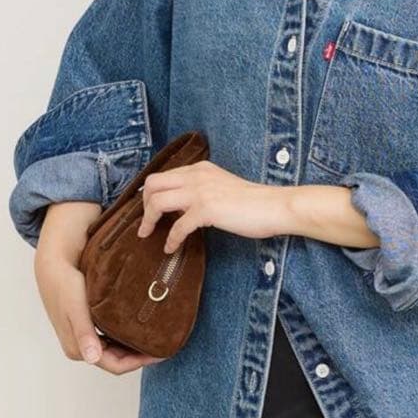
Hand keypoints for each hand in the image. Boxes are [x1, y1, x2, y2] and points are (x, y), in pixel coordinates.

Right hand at [34, 249, 166, 373]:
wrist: (53, 268)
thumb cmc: (65, 286)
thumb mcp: (76, 308)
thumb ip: (85, 333)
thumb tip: (93, 358)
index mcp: (79, 349)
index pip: (116, 366)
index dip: (140, 363)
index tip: (161, 353)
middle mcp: (82, 348)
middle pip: (117, 361)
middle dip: (140, 357)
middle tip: (164, 345)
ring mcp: (84, 339)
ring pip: (115, 351)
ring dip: (134, 348)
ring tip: (156, 337)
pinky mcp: (87, 328)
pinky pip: (111, 339)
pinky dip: (126, 337)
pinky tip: (138, 328)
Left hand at [136, 160, 286, 252]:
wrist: (273, 206)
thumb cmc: (253, 202)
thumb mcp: (221, 186)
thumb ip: (201, 190)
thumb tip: (181, 208)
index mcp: (200, 169)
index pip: (163, 175)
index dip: (151, 194)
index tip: (150, 210)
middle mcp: (196, 176)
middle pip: (153, 184)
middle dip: (144, 205)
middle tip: (147, 223)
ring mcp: (200, 192)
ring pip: (157, 202)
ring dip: (149, 221)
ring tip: (148, 234)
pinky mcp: (206, 210)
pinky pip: (177, 227)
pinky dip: (171, 239)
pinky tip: (171, 248)